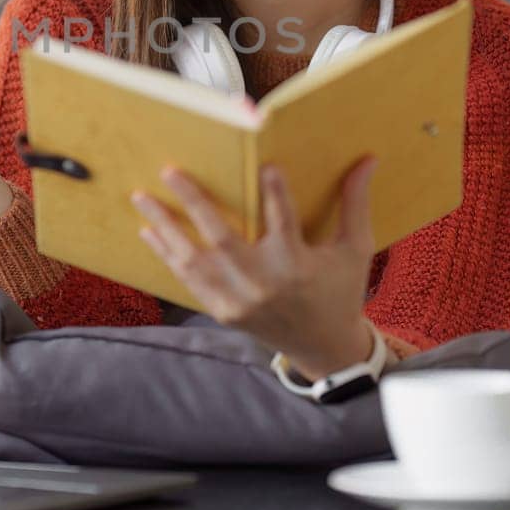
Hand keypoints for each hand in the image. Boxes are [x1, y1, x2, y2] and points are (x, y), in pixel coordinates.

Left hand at [130, 157, 379, 380]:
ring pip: (194, 259)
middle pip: (222, 238)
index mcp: (298, 266)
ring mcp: (238, 300)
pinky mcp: (223, 312)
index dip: (275, 193)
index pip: (285, 222)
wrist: (323, 349)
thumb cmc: (340, 292)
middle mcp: (264, 284)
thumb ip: (355, 205)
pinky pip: (188, 280)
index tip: (266, 165)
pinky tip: (150, 231)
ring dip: (165, 226)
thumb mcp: (355, 250)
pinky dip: (167, 255)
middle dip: (193, 203)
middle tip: (170, 171)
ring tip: (142, 197)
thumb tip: (368, 160)